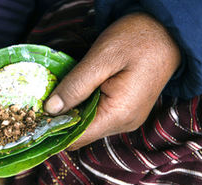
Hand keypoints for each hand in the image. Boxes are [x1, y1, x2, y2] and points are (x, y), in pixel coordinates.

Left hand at [44, 13, 179, 149]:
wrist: (167, 31)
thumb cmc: (137, 38)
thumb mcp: (102, 58)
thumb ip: (75, 86)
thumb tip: (50, 110)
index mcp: (119, 114)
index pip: (77, 137)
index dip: (53, 128)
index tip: (34, 115)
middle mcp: (124, 123)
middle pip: (81, 133)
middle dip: (60, 119)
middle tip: (41, 100)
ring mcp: (127, 118)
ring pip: (88, 125)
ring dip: (71, 112)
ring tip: (56, 93)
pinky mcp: (126, 110)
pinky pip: (98, 116)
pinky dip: (83, 106)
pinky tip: (74, 92)